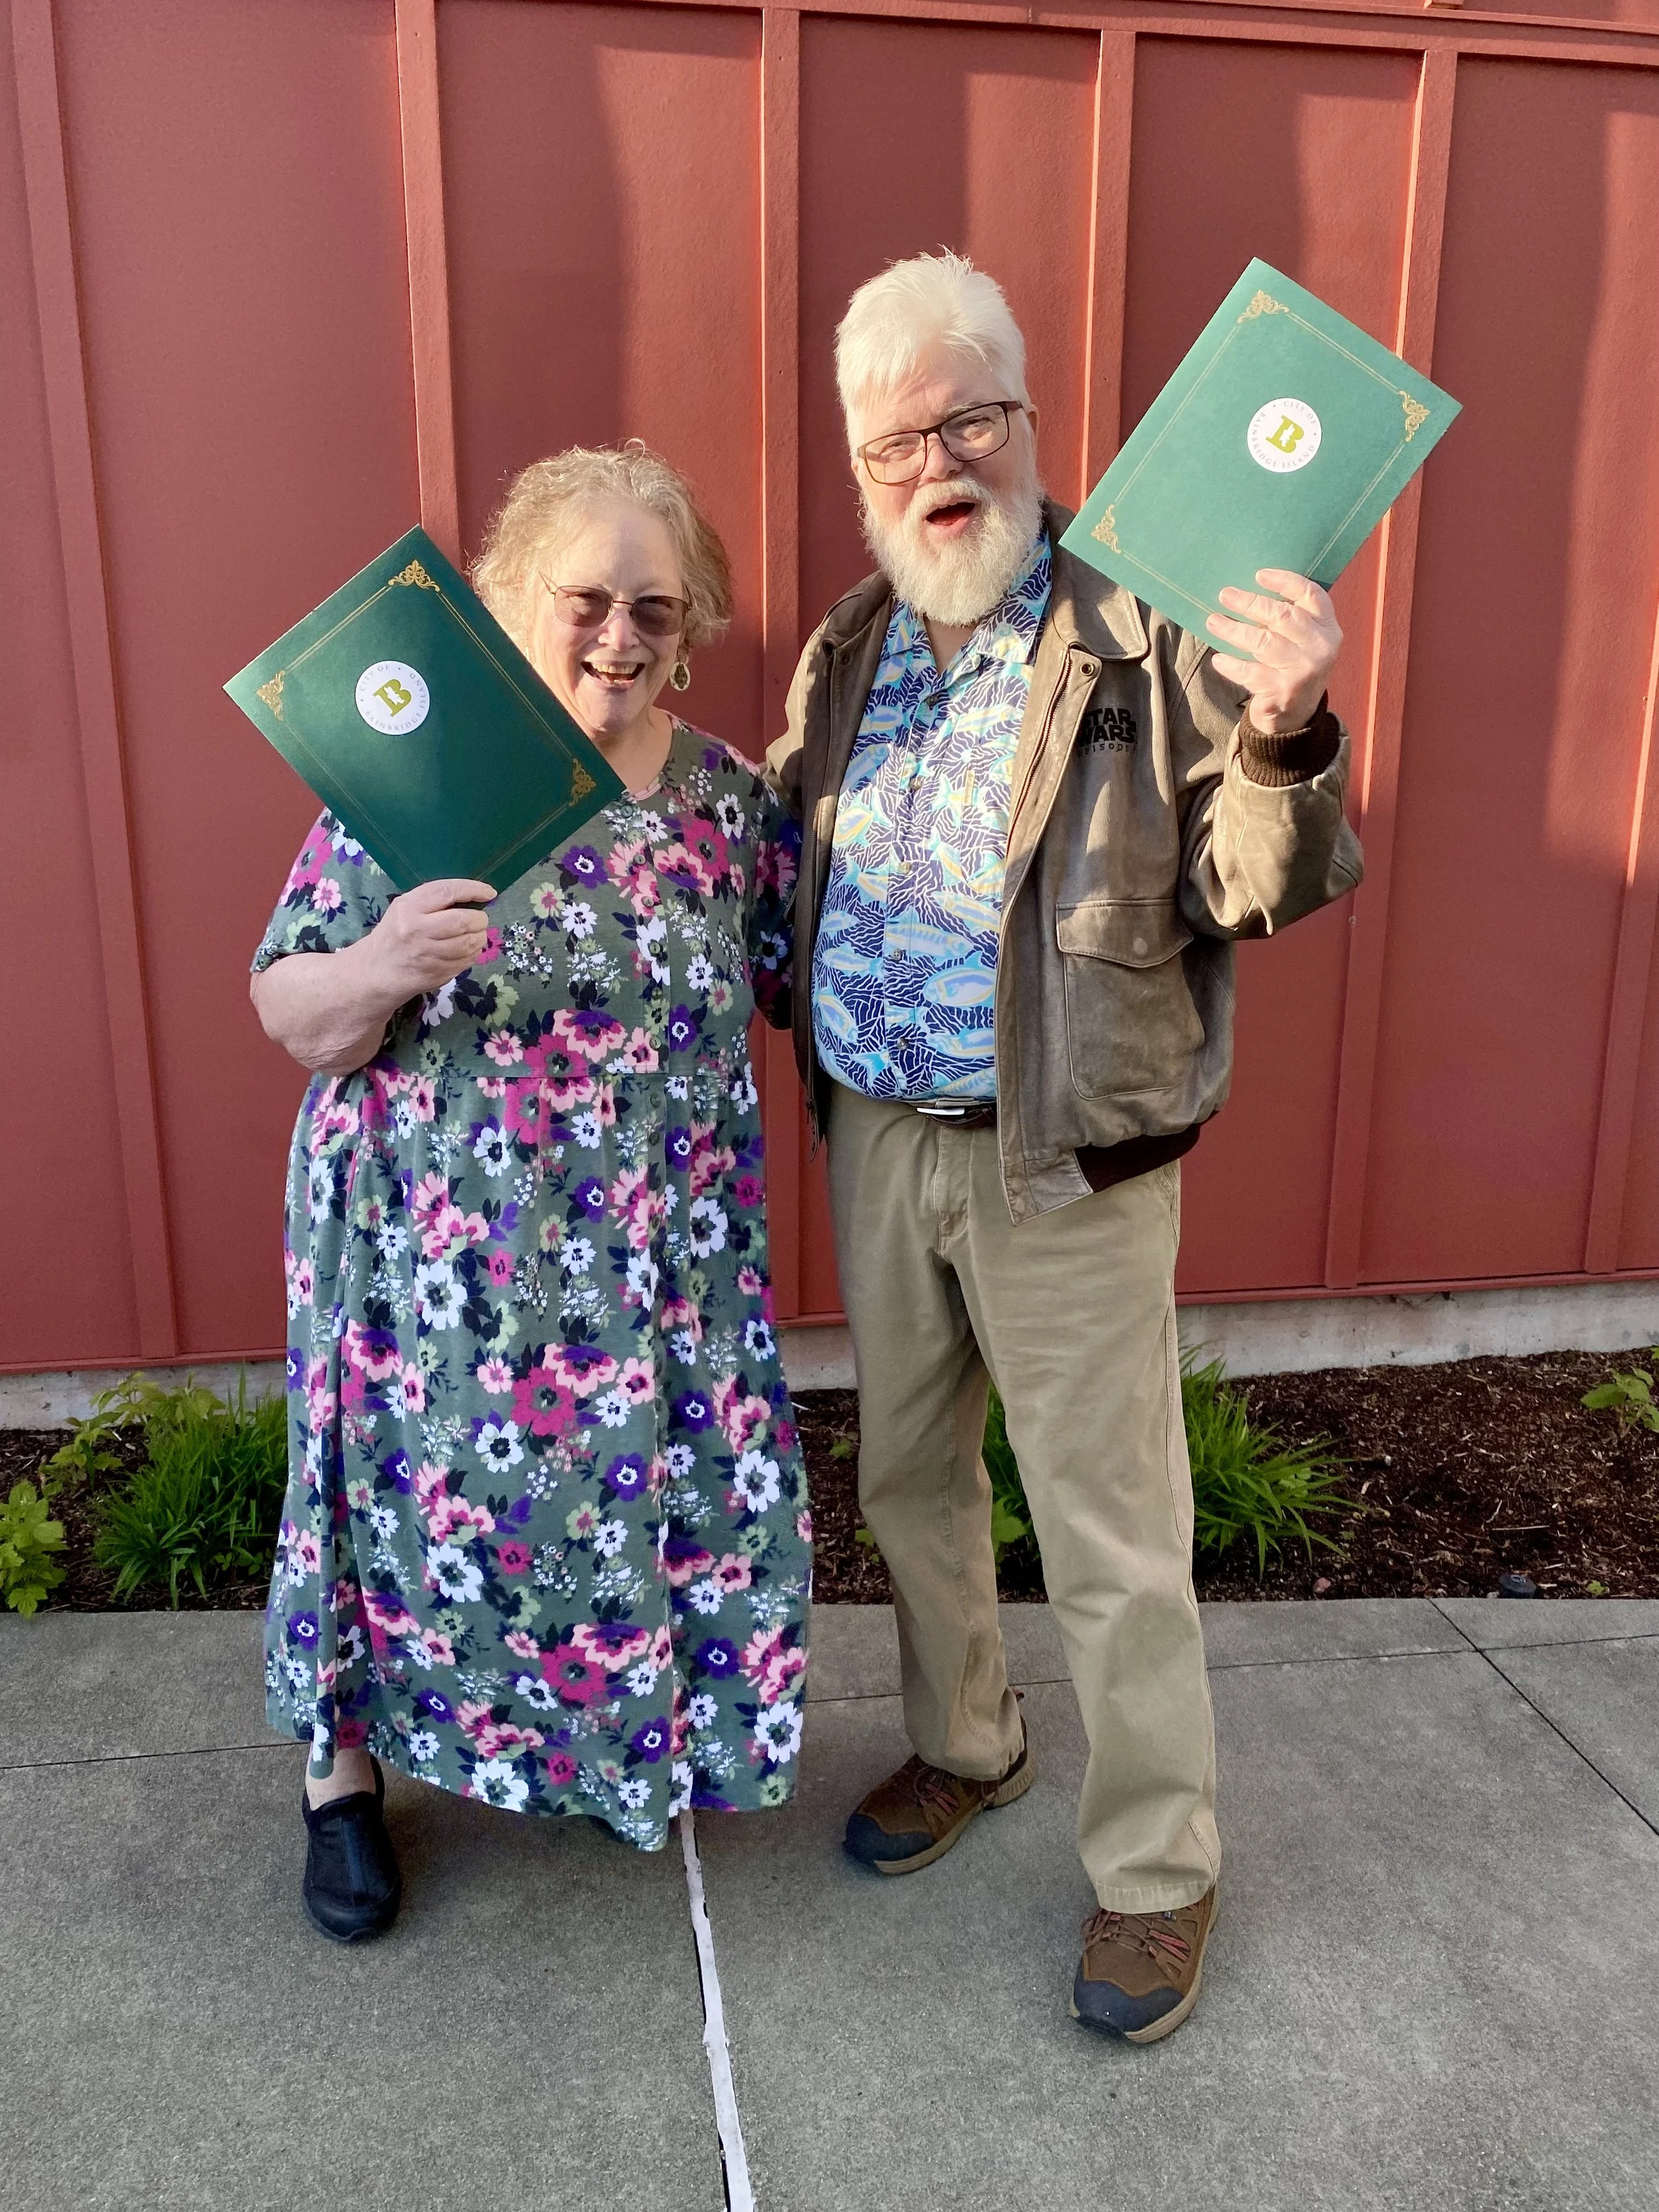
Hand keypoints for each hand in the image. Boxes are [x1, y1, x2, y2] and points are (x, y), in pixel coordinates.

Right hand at [362, 878, 496, 998]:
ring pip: (468, 943)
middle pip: (462, 921)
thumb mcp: (405, 908)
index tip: (489, 893)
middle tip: (480, 919)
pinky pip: (466, 961)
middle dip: (479, 919)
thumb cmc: (396, 933)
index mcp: (408, 907)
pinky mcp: (436, 973)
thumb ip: (434, 901)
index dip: (473, 889)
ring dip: (479, 937)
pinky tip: (467, 949)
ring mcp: (426, 955)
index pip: (447, 892)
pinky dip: (473, 953)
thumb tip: (473, 897)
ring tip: (475, 934)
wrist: (377, 970)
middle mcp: (417, 930)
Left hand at [1206, 569, 1341, 733]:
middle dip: (1250, 603)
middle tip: (1225, 594)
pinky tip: (1218, 659)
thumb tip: (1246, 589)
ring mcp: (1303, 671)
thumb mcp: (1302, 640)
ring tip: (1212, 621)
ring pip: (1263, 643)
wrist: (1296, 715)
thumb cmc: (1293, 665)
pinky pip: (1251, 673)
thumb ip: (1288, 616)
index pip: (1311, 594)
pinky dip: (1231, 665)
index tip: (1259, 575)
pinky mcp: (1283, 692)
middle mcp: (1320, 648)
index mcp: (1327, 627)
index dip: (1285, 581)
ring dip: (1234, 630)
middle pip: (1283, 616)